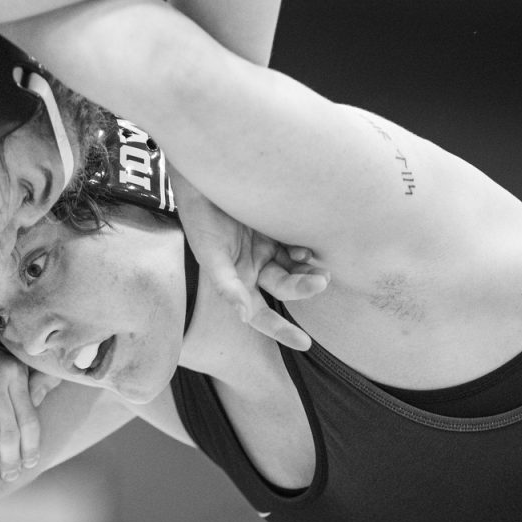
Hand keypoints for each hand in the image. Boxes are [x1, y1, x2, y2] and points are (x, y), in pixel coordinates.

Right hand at [172, 171, 327, 350]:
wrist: (205, 178)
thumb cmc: (200, 218)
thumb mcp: (210, 254)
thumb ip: (226, 285)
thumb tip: (244, 317)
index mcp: (237, 281)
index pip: (261, 315)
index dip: (281, 331)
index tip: (304, 344)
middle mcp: (254, 268)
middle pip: (285, 288)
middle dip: (303, 288)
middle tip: (321, 280)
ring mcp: (267, 247)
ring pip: (295, 269)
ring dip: (308, 272)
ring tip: (321, 270)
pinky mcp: (277, 227)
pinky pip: (297, 245)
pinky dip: (304, 251)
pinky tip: (306, 249)